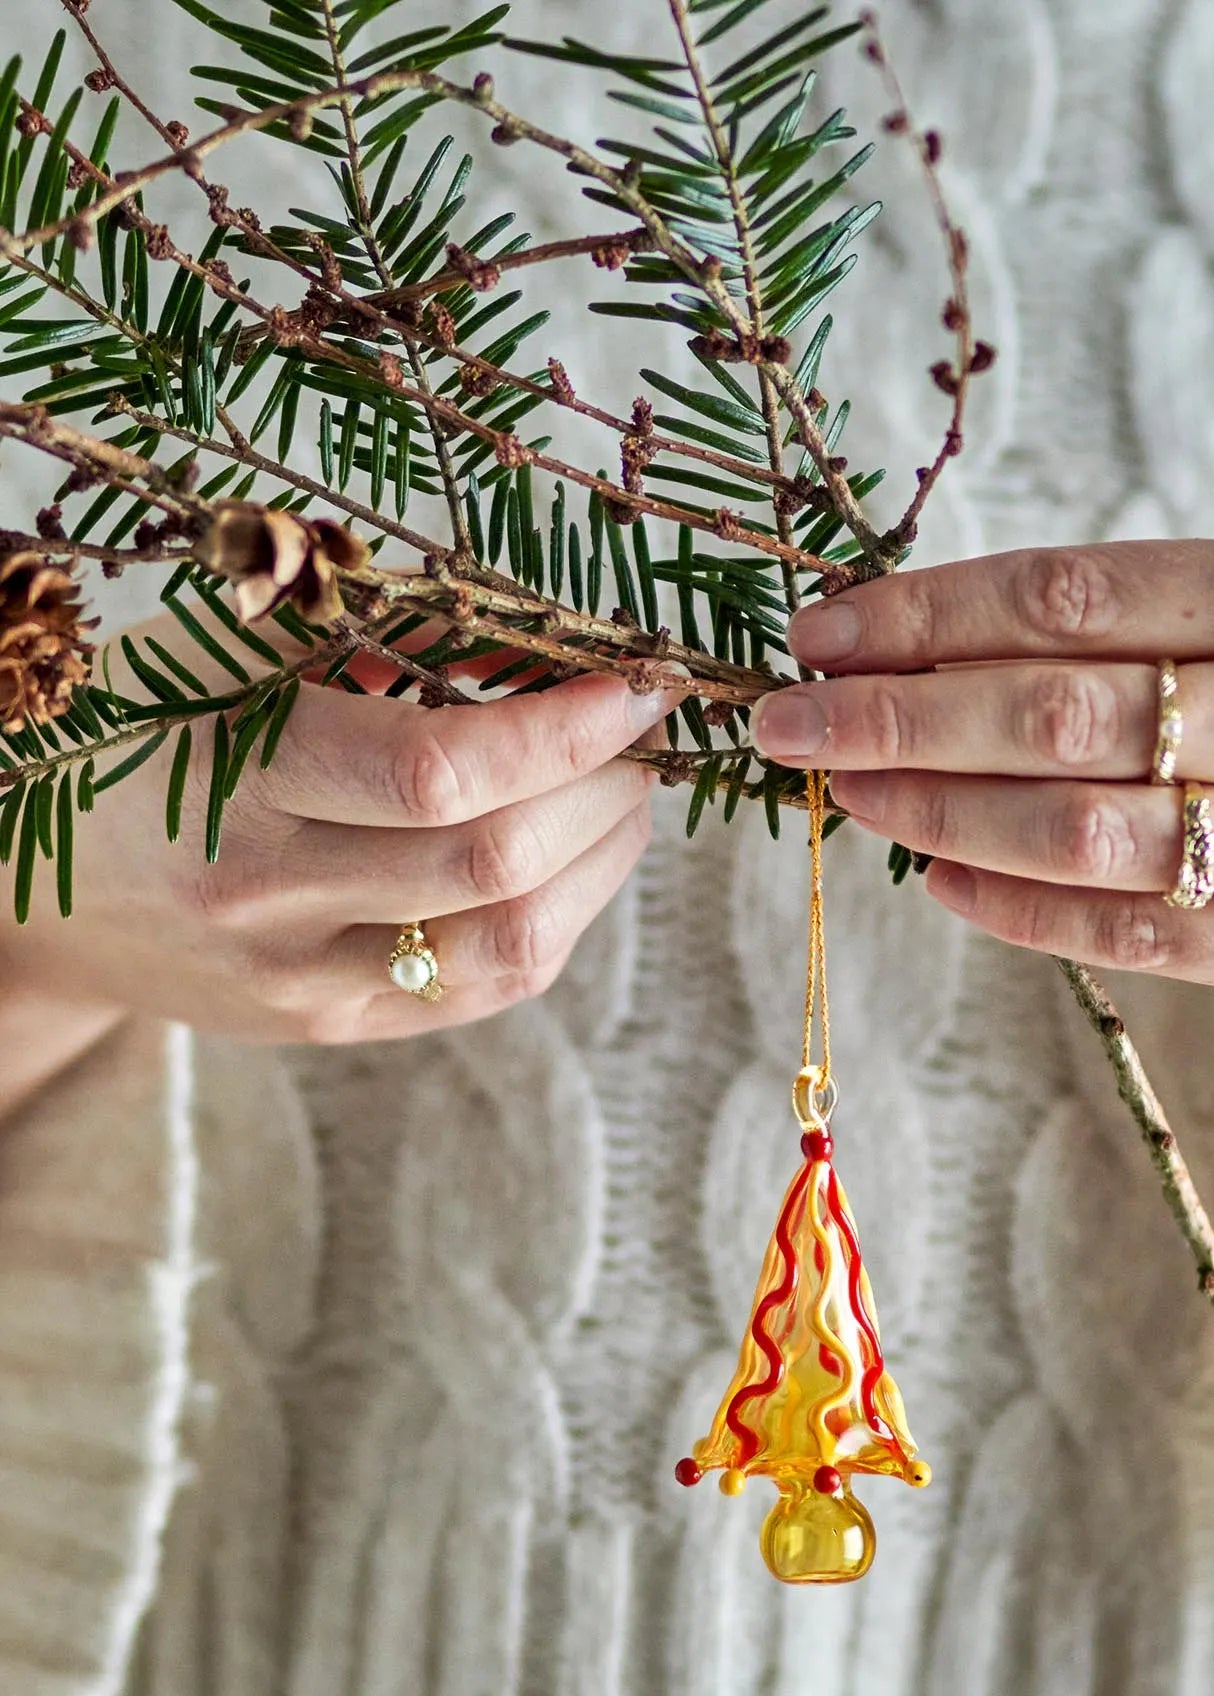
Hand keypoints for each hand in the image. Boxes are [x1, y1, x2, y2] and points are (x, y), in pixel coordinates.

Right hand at [0, 614, 679, 1047]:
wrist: (24, 876)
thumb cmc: (136, 729)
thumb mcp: (228, 651)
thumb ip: (382, 635)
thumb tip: (549, 634)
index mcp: (234, 776)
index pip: (443, 772)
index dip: (564, 728)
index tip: (633, 683)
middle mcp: (266, 897)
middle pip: (495, 862)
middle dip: (605, 791)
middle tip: (637, 736)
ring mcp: (298, 982)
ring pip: (510, 947)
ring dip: (601, 866)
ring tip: (619, 797)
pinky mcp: (327, 1028)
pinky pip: (482, 991)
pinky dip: (555, 920)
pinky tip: (568, 862)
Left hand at [749, 538, 1213, 1050]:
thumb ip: (1132, 621)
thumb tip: (918, 643)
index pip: (1067, 597)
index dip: (923, 616)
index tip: (819, 634)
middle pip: (1057, 714)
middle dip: (898, 718)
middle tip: (787, 723)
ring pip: (1084, 831)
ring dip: (940, 815)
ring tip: (849, 797)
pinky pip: (1136, 935)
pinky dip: (1020, 910)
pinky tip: (939, 880)